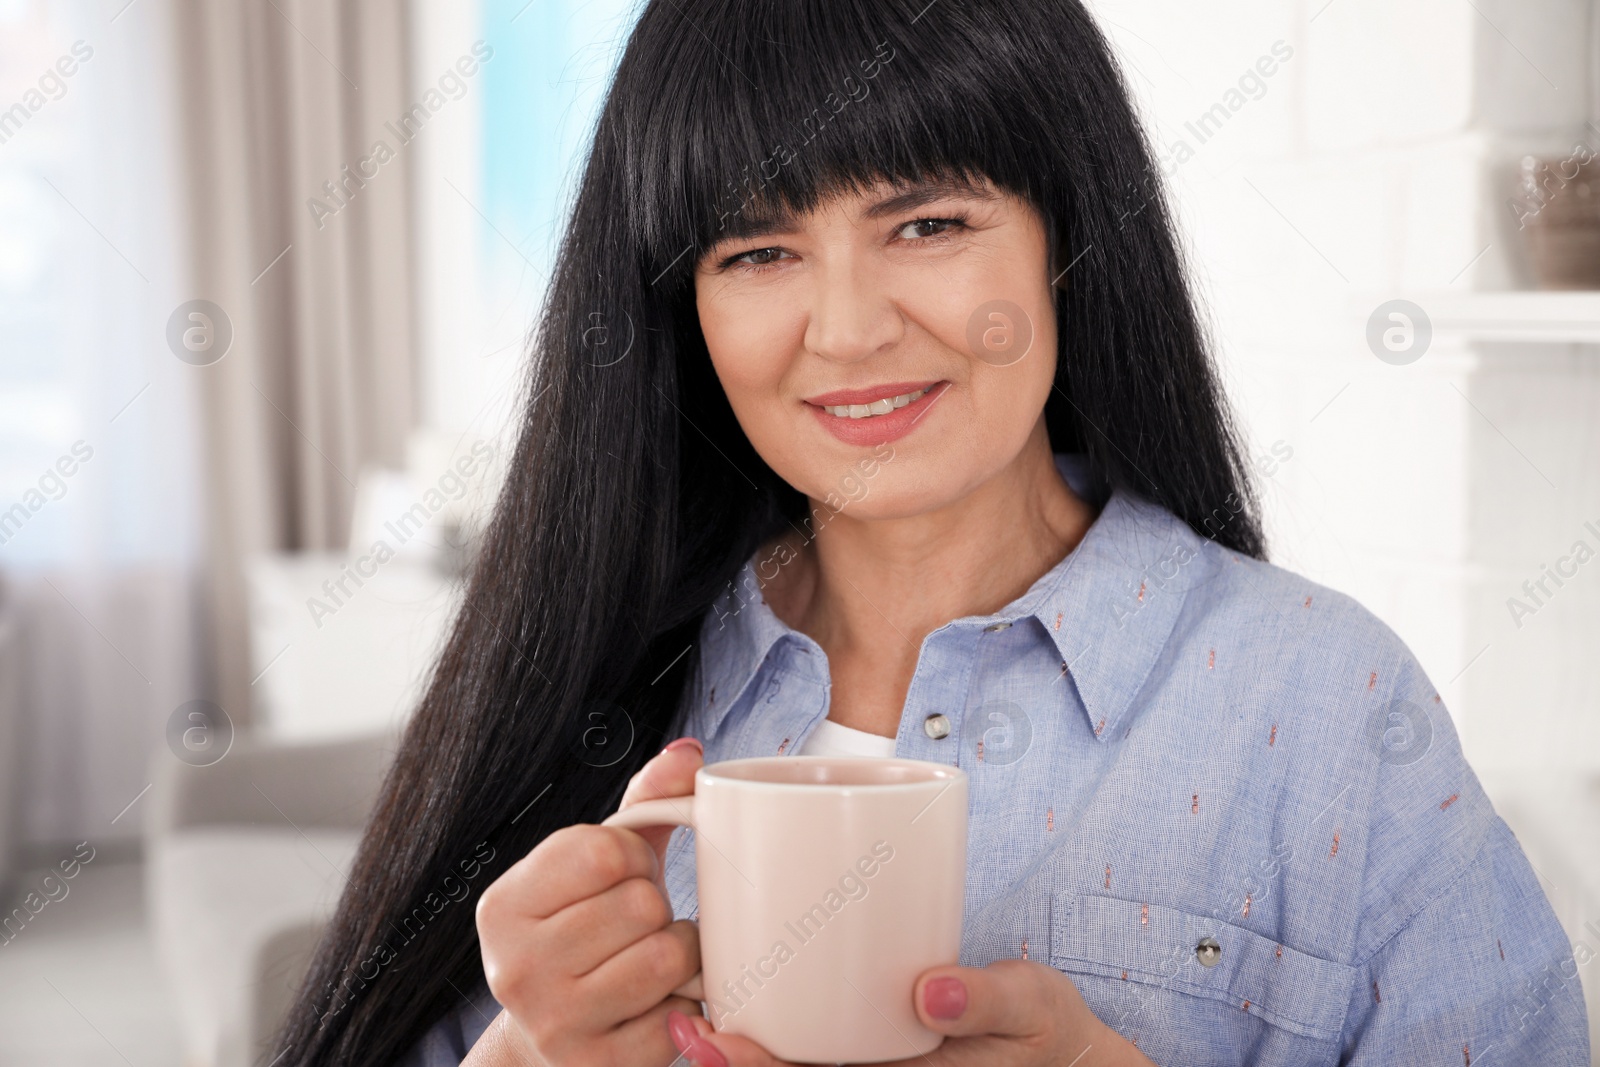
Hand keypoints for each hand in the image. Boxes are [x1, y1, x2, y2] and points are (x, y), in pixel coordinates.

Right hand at [465, 738, 705, 1065]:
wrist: (553, 1038)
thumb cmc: (582, 932)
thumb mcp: (595, 863)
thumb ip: (643, 802)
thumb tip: (688, 755)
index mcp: (502, 906)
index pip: (603, 850)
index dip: (631, 855)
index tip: (617, 875)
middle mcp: (515, 969)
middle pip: (642, 904)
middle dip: (655, 906)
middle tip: (634, 924)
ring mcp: (555, 1024)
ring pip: (667, 955)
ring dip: (679, 951)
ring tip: (650, 955)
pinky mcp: (599, 1066)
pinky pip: (682, 1013)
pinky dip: (685, 1001)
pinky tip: (657, 1000)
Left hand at [663, 959, 1156, 1066]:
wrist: (1067, 1058)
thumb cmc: (1048, 1035)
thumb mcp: (1032, 1008)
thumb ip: (985, 1001)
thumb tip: (932, 992)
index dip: (755, 1066)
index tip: (710, 1036)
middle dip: (730, 1061)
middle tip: (682, 1025)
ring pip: (800, 1065)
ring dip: (743, 1050)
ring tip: (691, 1014)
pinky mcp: (880, 1052)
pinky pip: (822, 1049)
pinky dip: (780, 1029)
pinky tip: (749, 994)